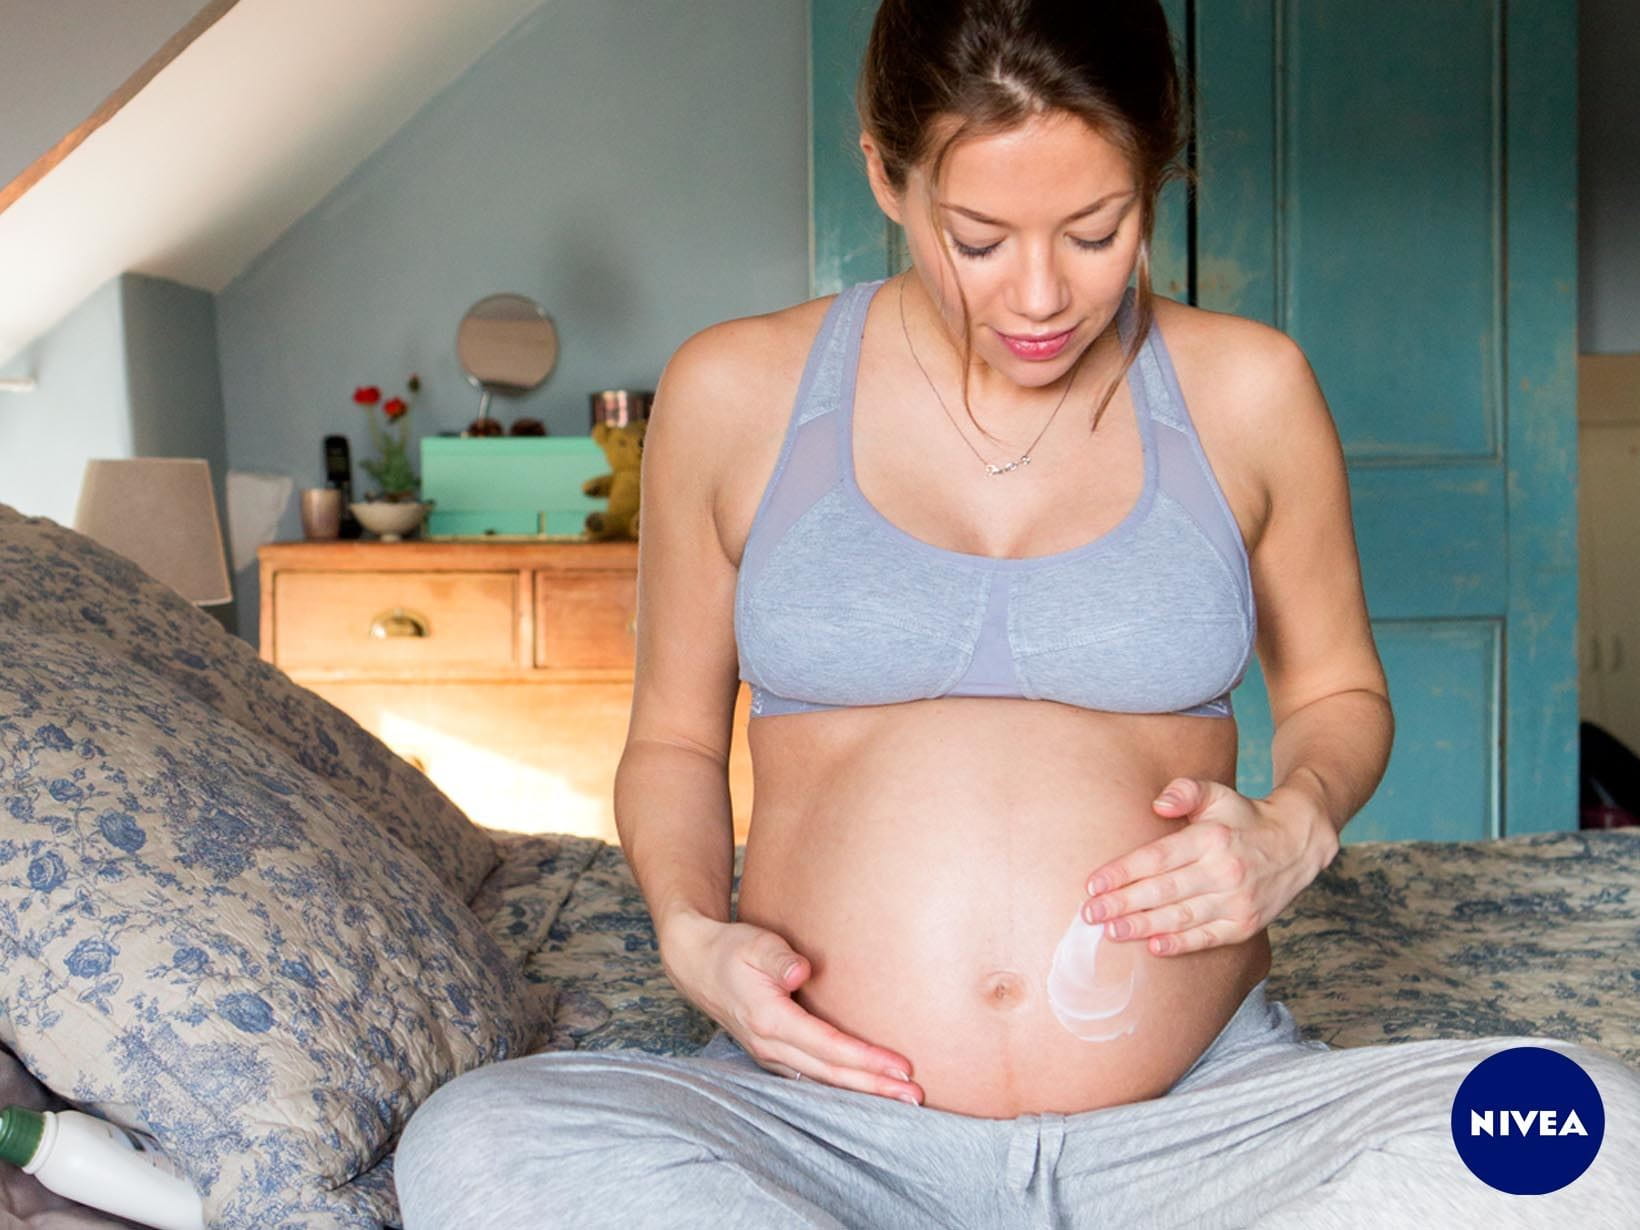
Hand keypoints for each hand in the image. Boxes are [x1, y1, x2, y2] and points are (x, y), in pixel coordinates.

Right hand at [659, 912, 922, 1104]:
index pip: (829, 1046)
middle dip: (874, 1087)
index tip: (902, 1066)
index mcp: (770, 1020)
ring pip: (822, 1081)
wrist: (696, 964)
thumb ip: (778, 958)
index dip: (866, 1059)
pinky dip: (839, 1086)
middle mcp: (770, 1045)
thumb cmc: (730, 949)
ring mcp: (770, 1054)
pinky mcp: (773, 1053)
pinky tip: (862, 1090)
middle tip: (916, 1097)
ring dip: (861, 1091)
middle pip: (831, 1074)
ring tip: (900, 1099)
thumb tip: (802, 971)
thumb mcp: (753, 943)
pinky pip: (811, 1077)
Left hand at [1080, 779, 1337, 956]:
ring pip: (1181, 917)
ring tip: (1110, 932)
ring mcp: (1237, 901)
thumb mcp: (1217, 794)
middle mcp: (1225, 871)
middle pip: (1163, 891)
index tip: (1093, 884)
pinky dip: (1180, 944)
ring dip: (1142, 927)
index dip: (1123, 872)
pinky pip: (1207, 938)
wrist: (1296, 844)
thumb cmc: (1242, 818)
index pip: (1158, 858)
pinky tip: (1152, 947)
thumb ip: (1186, 791)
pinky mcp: (1245, 925)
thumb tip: (1158, 803)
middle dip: (1122, 904)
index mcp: (1211, 839)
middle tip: (1090, 914)